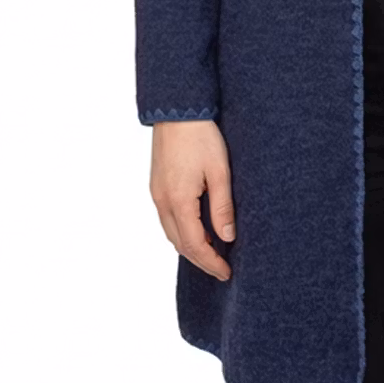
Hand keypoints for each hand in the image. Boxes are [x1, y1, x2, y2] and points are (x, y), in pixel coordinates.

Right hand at [149, 119, 235, 280]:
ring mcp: (156, 193)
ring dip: (190, 246)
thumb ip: (223, 207)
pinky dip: (182, 230)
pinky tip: (198, 228)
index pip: (194, 244)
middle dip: (200, 260)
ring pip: (171, 232)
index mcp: (178, 200)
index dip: (210, 262)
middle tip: (221, 269)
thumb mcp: (219, 171)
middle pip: (179, 243)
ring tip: (212, 253)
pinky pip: (167, 218)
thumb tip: (227, 237)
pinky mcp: (157, 185)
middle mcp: (162, 201)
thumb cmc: (201, 136)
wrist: (177, 109)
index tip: (226, 273)